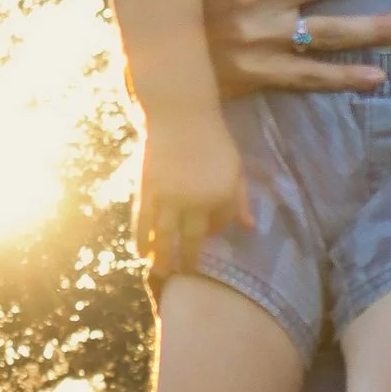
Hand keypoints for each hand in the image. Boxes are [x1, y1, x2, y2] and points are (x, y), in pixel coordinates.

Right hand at [137, 110, 249, 279]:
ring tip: (160, 273)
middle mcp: (195, 199)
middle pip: (190, 239)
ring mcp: (169, 195)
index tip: (205, 237)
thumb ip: (241, 199)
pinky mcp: (147, 189)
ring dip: (161, 258)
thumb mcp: (234, 167)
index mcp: (221, 193)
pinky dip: (141, 239)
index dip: (213, 232)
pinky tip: (141, 252)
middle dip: (187, 261)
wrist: (180, 115)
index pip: (218, 224)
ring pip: (163, 235)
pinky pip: (143, 221)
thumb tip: (250, 228)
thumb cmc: (212, 140)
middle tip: (184, 276)